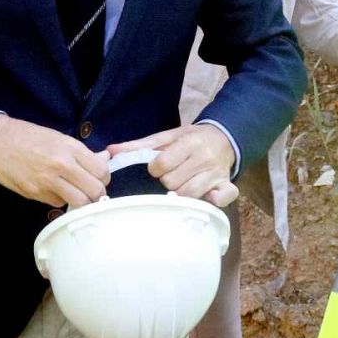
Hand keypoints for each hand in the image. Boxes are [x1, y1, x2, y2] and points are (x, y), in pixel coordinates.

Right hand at [0, 115, 109, 207]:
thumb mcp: (59, 137)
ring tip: (77, 194)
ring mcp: (48, 181)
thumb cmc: (28, 136)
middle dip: (97, 194)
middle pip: (94, 191)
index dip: (104, 177)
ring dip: (81, 201)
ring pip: (79, 202)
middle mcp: (61, 165)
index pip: (102, 171)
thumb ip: (83, 152)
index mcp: (70, 148)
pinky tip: (55, 190)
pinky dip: (60, 199)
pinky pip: (58, 203)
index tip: (99, 178)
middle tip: (92, 191)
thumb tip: (104, 159)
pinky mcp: (35, 194)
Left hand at [106, 124, 238, 207]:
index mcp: (188, 143)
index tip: (157, 167)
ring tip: (180, 187)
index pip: (162, 163)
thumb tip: (111, 151)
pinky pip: (223, 197)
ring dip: (180, 194)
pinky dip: (213, 200)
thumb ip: (139, 146)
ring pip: (189, 194)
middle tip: (170, 176)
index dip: (155, 168)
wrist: (223, 137)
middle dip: (167, 181)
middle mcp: (203, 158)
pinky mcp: (226, 185)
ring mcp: (216, 173)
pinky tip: (206, 197)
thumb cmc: (190, 139)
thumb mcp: (167, 137)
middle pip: (173, 182)